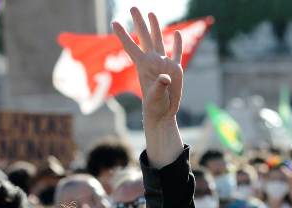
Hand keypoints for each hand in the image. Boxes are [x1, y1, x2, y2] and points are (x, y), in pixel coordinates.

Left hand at [113, 8, 182, 124]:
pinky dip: (177, 43)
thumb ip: (159, 86)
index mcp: (143, 65)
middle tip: (133, 7)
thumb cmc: (155, 106)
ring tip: (151, 13)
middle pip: (144, 37)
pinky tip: (176, 33)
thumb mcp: (156, 97)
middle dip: (139, 22)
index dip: (122, 35)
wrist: (164, 113)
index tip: (114, 22)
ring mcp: (164, 63)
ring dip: (155, 27)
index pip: (130, 46)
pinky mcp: (175, 69)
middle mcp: (152, 61)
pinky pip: (176, 53)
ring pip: (159, 40)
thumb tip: (165, 78)